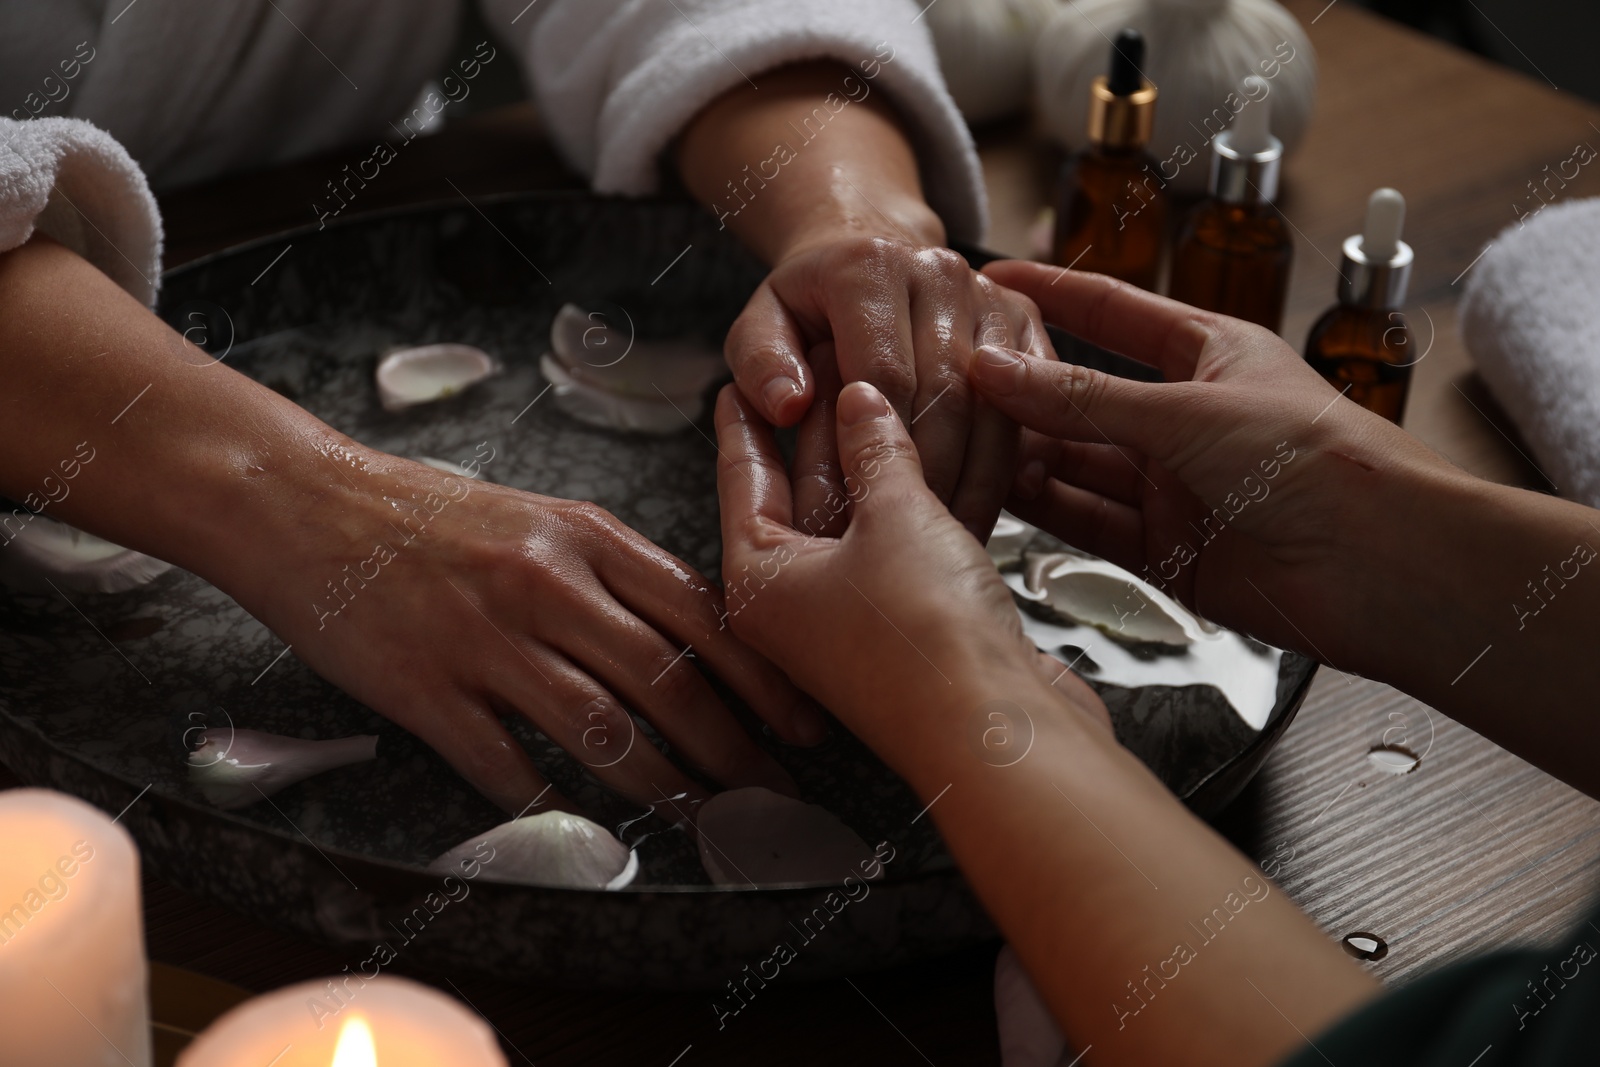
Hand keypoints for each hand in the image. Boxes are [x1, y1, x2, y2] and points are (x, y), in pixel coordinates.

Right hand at [233, 449, 822, 814]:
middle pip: (666, 680)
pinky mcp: (425, 689)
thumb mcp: (538, 518)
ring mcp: (485, 639)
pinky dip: (552, 805)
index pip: (703, 612)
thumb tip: (694, 637)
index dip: (763, 677)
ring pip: (601, 729)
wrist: (303, 502)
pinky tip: (586, 834)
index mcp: (585, 536)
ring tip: (703, 820)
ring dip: (662, 786)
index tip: (801, 722)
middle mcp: (546, 584)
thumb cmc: (428, 513)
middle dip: (733, 747)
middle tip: (770, 793)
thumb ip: (613, 571)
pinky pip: (506, 765)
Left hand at [712, 378, 1106, 754]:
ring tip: (878, 397)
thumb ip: (875, 450)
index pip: (743, 479)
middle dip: (813, 433)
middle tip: (821, 366)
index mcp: (760, 581)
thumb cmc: (924, 637)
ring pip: (853, 526)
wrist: (1000, 730)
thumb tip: (859, 402)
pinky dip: (910, 509)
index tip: (739, 381)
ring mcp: (854, 623)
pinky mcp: (912, 632)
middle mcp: (798, 607)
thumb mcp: (892, 516)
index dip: (746, 422)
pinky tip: (931, 466)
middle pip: (796, 500)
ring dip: (869, 467)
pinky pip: (899, 553)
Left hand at [723, 234, 1052, 539]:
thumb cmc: (810, 306)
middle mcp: (938, 272)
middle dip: (933, 474)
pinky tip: (1004, 498)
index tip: (870, 510)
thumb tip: (787, 406)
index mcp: (868, 268)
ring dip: (981, 475)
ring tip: (954, 529)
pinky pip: (1034, 397)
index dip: (880, 450)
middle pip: (948, 393)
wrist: (868, 251)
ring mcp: (988, 294)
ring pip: (997, 403)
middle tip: (915, 537)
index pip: (885, 375)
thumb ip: (761, 365)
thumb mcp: (761, 326)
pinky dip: (1022, 453)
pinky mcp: (1024, 317)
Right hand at [970, 261, 1462, 670]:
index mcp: (1210, 357)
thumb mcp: (1185, 411)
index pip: (1116, 314)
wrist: (1379, 565)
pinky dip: (1046, 508)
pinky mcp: (1166, 550)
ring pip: (1079, 463)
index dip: (1056, 295)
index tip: (994, 280)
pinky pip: (1091, 520)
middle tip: (951, 377)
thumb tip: (996, 370)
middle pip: (1085, 397)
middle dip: (1023, 388)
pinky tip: (999, 490)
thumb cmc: (1313, 460)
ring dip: (1025, 451)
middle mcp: (1186, 420)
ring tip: (959, 436)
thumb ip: (1083, 398)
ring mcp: (1175, 487)